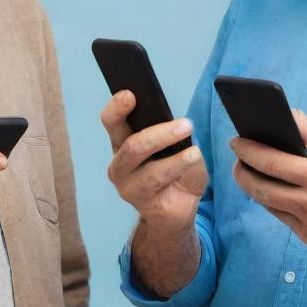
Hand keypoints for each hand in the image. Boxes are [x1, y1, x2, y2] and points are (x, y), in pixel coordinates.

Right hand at [101, 90, 207, 230]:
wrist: (175, 212)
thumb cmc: (174, 172)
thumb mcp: (175, 147)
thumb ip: (173, 135)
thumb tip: (182, 126)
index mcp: (122, 144)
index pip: (112, 122)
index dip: (117, 108)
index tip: (130, 94)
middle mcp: (120, 166)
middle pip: (131, 146)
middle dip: (159, 134)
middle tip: (186, 124)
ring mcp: (129, 188)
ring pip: (150, 170)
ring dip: (176, 159)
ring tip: (194, 150)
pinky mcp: (145, 205)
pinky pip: (163, 185)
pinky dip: (180, 168)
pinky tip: (193, 159)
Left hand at [230, 109, 306, 263]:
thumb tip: (288, 116)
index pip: (271, 162)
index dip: (248, 151)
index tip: (237, 140)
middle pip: (259, 188)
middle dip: (241, 170)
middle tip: (238, 157)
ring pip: (267, 205)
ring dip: (253, 186)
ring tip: (250, 170)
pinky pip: (282, 218)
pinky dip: (273, 201)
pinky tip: (273, 188)